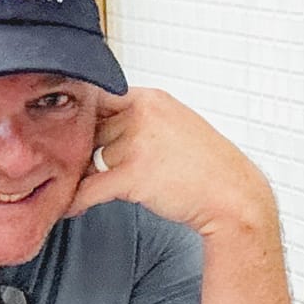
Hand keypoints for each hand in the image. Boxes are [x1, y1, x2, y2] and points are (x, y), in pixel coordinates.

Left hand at [69, 88, 278, 238]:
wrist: (233, 196)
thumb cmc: (207, 167)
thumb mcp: (176, 125)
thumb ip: (141, 120)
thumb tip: (105, 127)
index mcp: (151, 99)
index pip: (99, 98)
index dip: (83, 118)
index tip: (71, 133)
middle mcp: (142, 115)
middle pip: (91, 129)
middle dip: (83, 151)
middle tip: (71, 165)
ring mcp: (137, 142)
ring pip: (90, 159)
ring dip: (83, 176)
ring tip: (78, 188)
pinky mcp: (134, 174)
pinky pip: (89, 187)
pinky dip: (76, 199)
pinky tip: (70, 205)